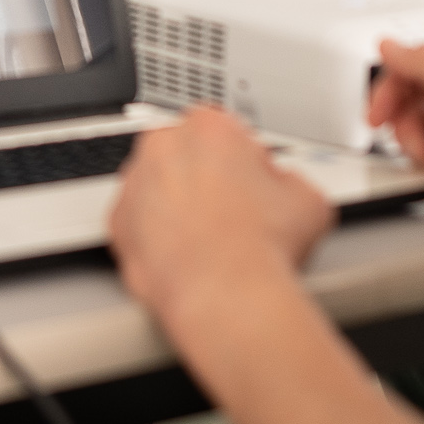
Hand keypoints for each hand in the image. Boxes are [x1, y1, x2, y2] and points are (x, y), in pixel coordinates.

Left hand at [110, 108, 335, 331]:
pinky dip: (154, 234)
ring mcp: (134, 183)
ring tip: (208, 239)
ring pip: (156, 185)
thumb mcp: (306, 198)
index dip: (241, 159)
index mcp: (209, 128)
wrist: (226, 295)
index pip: (223, 130)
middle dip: (203, 176)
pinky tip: (184, 254)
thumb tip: (283, 187)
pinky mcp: (117, 223)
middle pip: (184, 153)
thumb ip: (286, 178)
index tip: (250, 181)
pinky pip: (137, 221)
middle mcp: (163, 147)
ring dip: (175, 204)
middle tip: (231, 212)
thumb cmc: (262, 249)